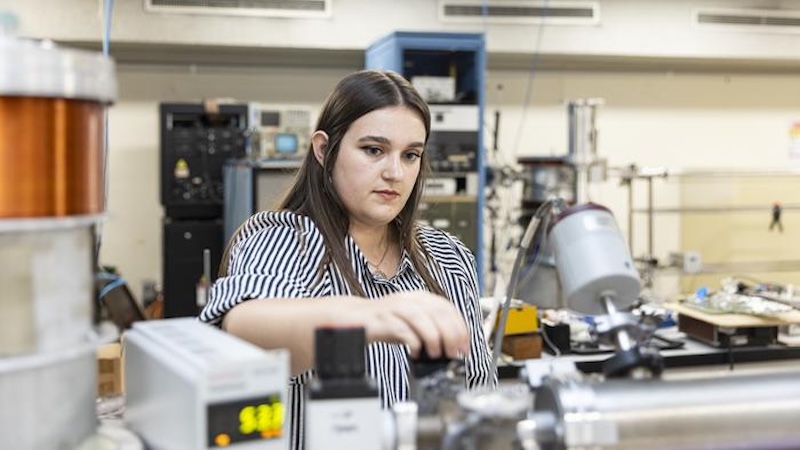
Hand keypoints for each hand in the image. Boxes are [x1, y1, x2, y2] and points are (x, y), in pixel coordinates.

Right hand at [334, 291, 469, 359]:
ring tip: (436, 353)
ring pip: (421, 318)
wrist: (354, 319)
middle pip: (437, 312)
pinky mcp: (382, 319)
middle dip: (451, 335)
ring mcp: (394, 308)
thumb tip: (453, 346)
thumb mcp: (413, 323)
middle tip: (454, 353)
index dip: (460, 328)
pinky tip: (414, 353)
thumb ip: (431, 329)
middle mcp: (409, 299)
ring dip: (433, 338)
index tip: (464, 346)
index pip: (447, 308)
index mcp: (419, 298)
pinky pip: (402, 329)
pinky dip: (412, 343)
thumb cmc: (385, 323)